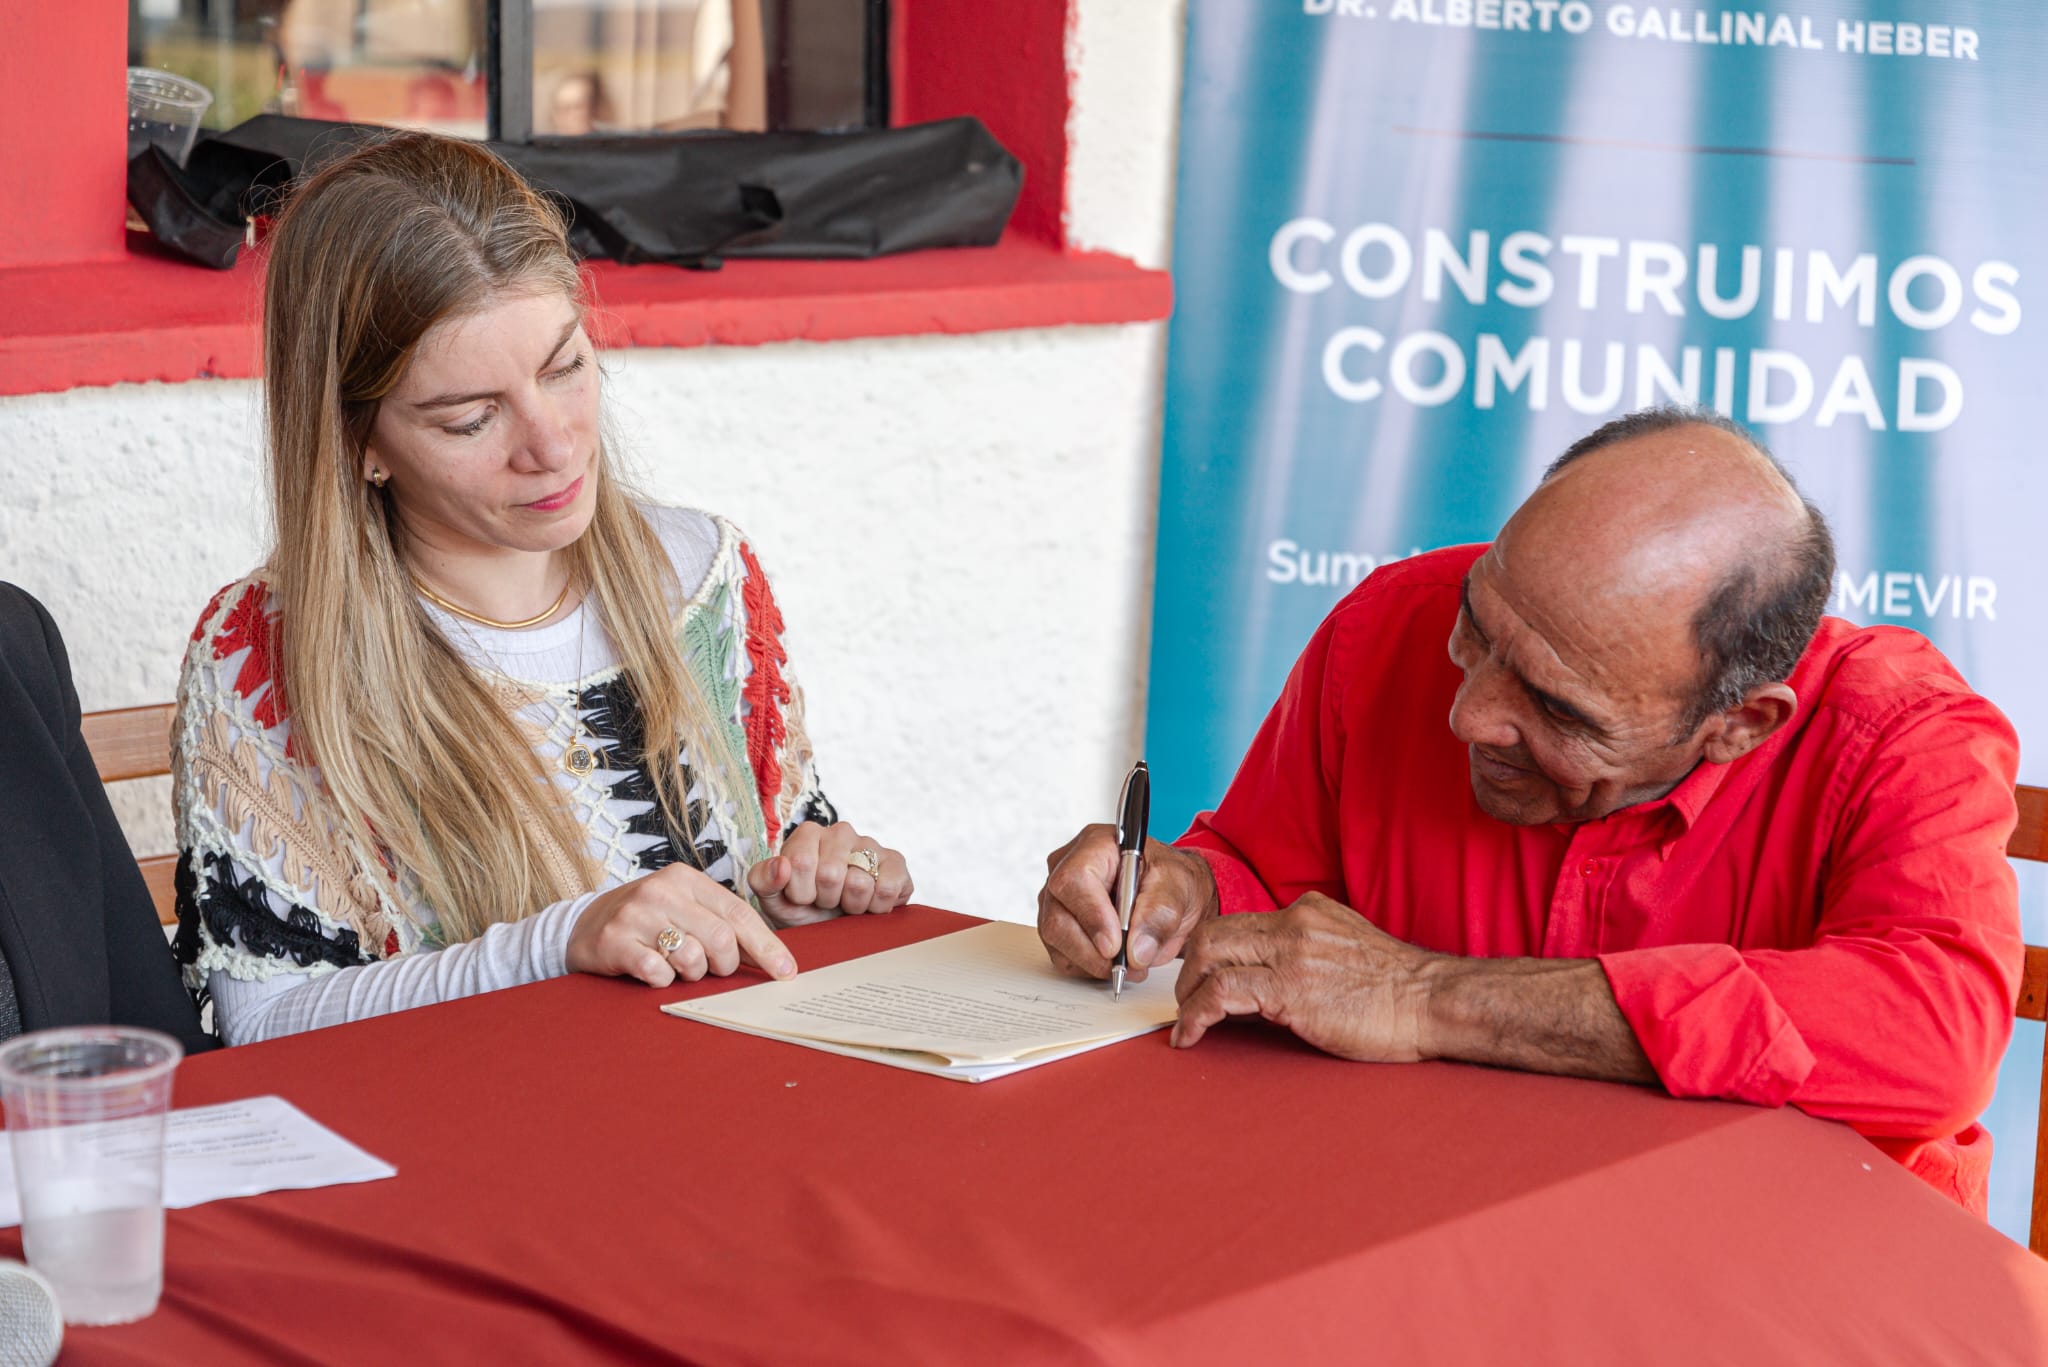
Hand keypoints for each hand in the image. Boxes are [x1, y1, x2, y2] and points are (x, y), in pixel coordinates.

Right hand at [566, 863, 796, 986]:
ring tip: (677, 967)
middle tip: (712, 970)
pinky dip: (663, 981)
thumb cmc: (647, 921)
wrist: (582, 926)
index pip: (739, 914)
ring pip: (692, 958)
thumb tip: (772, 957)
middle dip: (725, 965)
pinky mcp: (614, 942)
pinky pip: (658, 973)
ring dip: (692, 974)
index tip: (786, 972)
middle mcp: (662, 891)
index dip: (767, 947)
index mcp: (686, 879)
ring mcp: (636, 915)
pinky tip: (654, 972)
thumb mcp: (684, 908)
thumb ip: (722, 924)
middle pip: (720, 939)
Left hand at [748, 821, 912, 927]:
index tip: (804, 896)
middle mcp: (841, 832)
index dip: (801, 892)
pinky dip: (876, 907)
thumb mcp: (772, 899)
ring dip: (851, 906)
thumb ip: (763, 879)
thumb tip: (782, 865)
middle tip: (827, 901)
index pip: (801, 862)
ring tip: (847, 902)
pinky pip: (886, 889)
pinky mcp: (896, 862)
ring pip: (859, 883)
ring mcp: (871, 844)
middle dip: (826, 900)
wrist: (834, 927)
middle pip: (830, 874)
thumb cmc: (802, 910)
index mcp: (808, 834)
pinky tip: (869, 903)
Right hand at [1036, 824, 1217, 983]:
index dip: (1092, 916)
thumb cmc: (1171, 880)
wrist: (1170, 895)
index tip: (1115, 946)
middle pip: (1057, 917)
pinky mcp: (1057, 925)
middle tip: (1129, 964)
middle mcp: (1067, 867)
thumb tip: (1136, 950)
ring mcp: (1057, 898)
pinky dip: (1089, 967)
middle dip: (1093, 951)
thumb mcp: (1180, 887)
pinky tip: (1115, 959)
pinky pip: (1062, 956)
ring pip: (1057, 941)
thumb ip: (1160, 914)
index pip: (1075, 880)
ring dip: (1095, 962)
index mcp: (1096, 845)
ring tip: (1132, 963)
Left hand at [1171, 892, 1434, 1057]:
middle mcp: (1294, 923)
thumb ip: (1302, 957)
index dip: (1211, 954)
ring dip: (1187, 993)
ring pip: (1209, 954)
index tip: (1201, 981)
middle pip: (1213, 933)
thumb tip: (1257, 988)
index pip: (1239, 923)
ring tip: (1187, 1023)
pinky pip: (1222, 992)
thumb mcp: (1344, 953)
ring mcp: (1291, 952)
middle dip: (1188, 970)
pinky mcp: (1291, 988)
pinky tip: (1192, 1035)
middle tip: (1186, 1002)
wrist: (1433, 1002)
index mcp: (1306, 912)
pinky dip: (1196, 1014)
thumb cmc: (1398, 991)